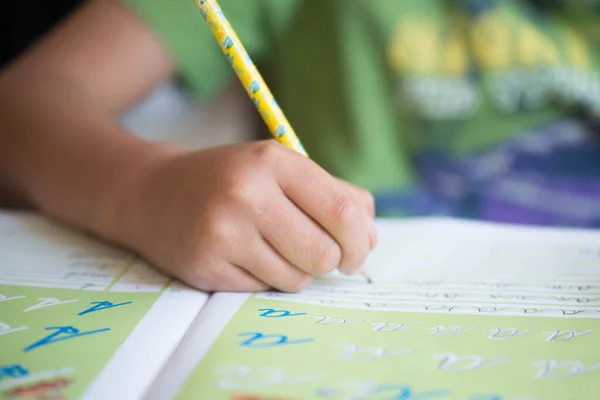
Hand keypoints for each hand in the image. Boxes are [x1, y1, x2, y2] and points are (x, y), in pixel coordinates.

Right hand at [124, 140, 375, 291]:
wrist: (153, 192)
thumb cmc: (230, 180)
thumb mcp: (280, 169)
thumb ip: (334, 195)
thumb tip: (372, 240)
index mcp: (273, 161)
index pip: (342, 211)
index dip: (360, 240)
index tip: (357, 252)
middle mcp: (247, 194)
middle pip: (323, 253)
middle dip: (331, 261)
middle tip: (319, 255)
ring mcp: (223, 233)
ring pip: (296, 278)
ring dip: (297, 271)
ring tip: (274, 249)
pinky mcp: (206, 267)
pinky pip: (263, 290)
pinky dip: (266, 279)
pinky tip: (245, 256)